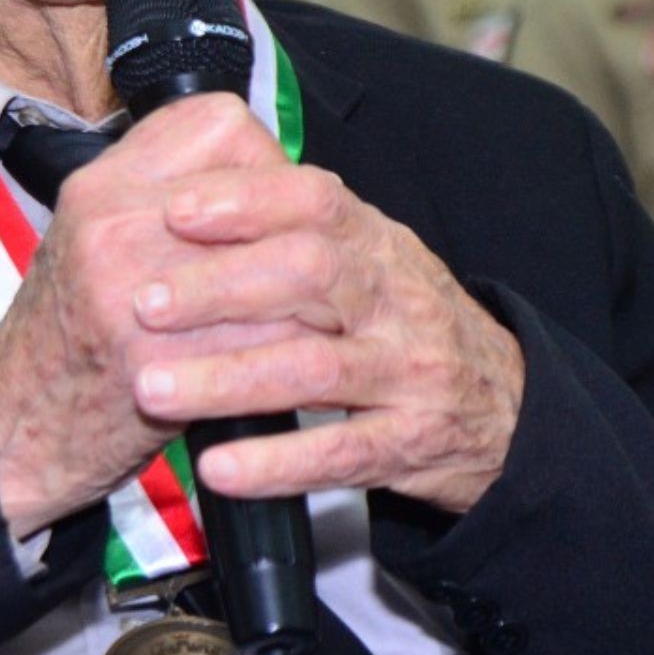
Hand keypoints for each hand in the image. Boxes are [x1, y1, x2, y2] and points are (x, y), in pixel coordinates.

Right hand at [0, 94, 294, 536]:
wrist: (16, 423)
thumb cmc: (65, 332)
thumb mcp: (91, 232)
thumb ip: (159, 192)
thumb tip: (256, 175)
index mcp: (101, 186)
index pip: (222, 124)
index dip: (261, 160)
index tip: (266, 201)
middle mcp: (112, 228)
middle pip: (262, 191)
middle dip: (302, 229)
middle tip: (313, 261)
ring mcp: (134, 294)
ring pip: (278, 262)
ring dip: (315, 290)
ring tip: (319, 308)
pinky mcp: (161, 362)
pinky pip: (269, 338)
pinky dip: (300, 346)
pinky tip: (298, 355)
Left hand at [125, 141, 526, 515]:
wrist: (508, 408)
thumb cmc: (407, 325)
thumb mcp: (371, 261)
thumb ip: (298, 230)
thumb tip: (194, 188)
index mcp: (378, 244)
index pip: (316, 201)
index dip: (246, 200)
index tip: (175, 210)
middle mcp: (397, 299)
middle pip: (311, 275)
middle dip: (220, 286)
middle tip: (145, 303)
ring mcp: (409, 372)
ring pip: (316, 369)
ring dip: (228, 378)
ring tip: (153, 388)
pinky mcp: (410, 443)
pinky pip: (340, 454)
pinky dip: (276, 461)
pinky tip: (217, 466)